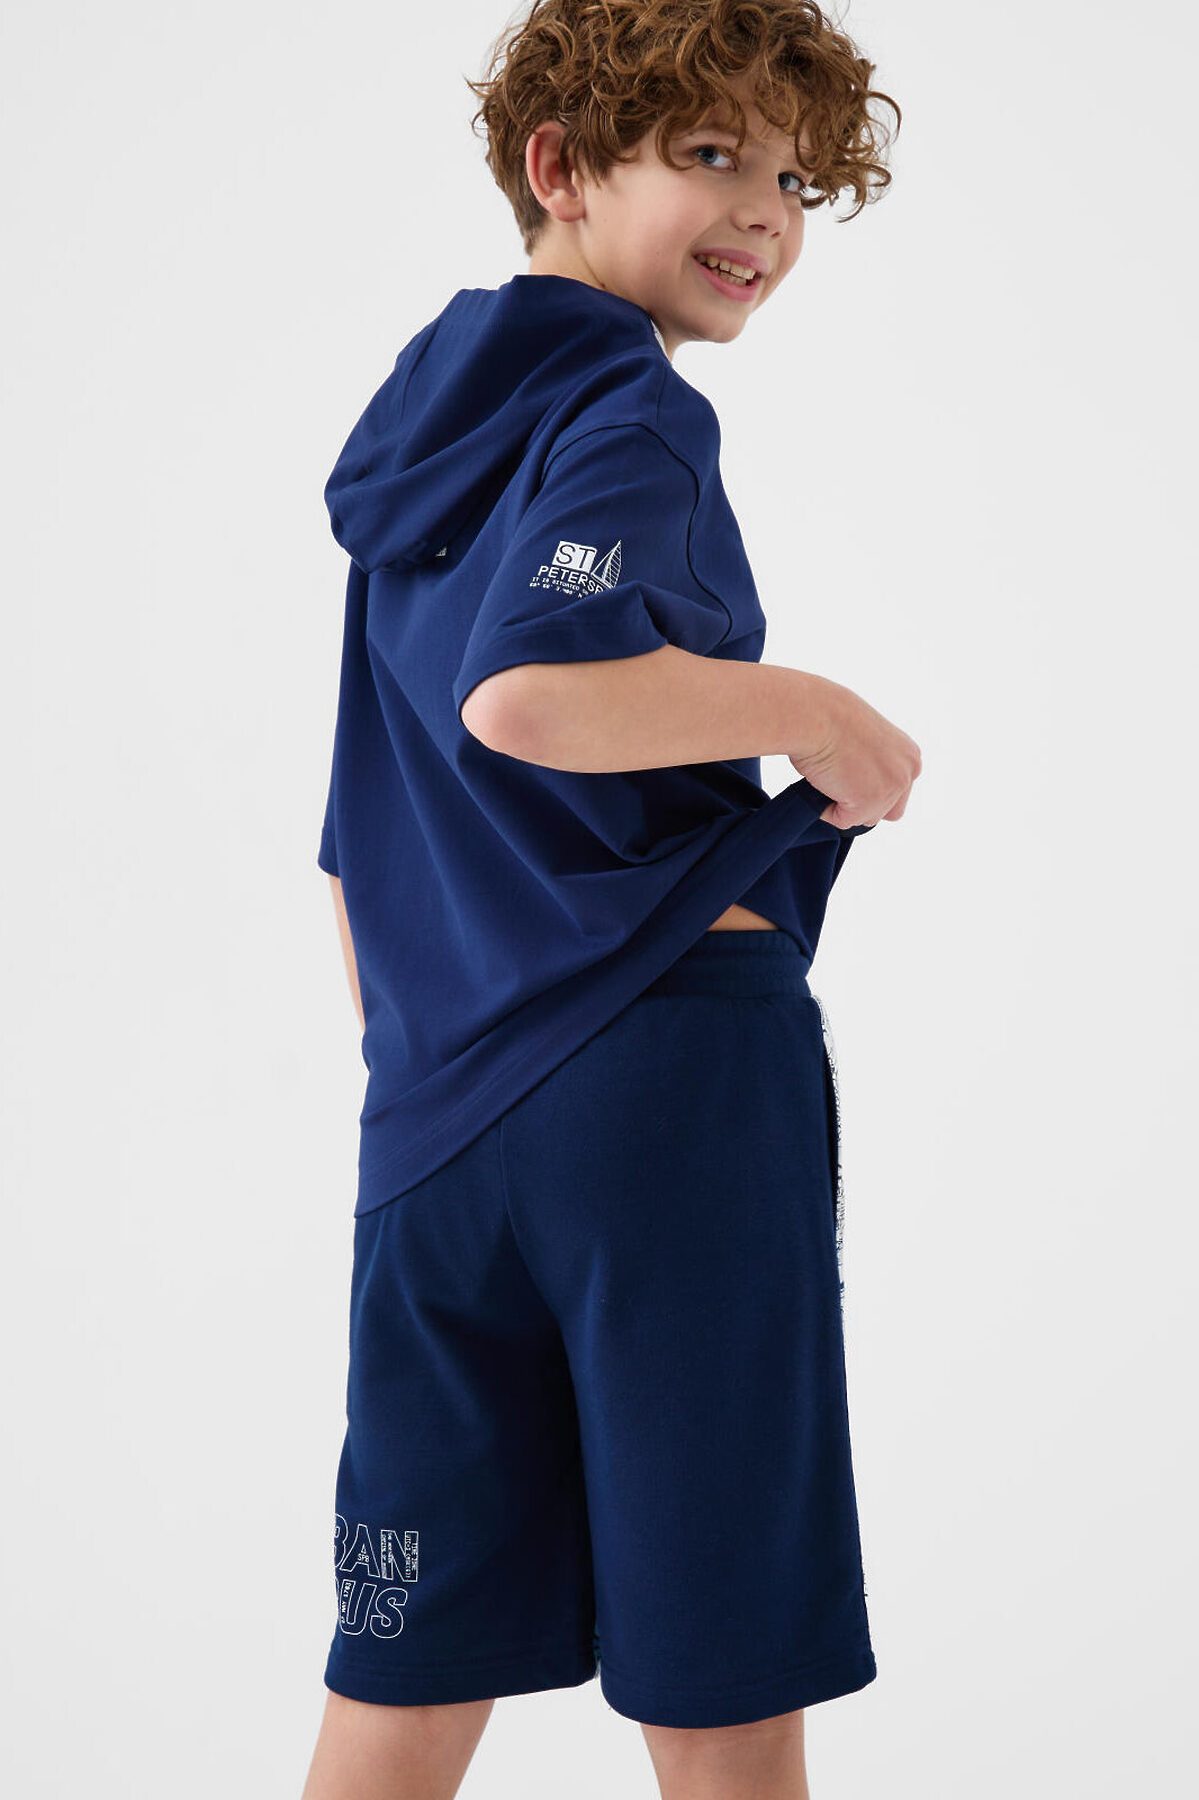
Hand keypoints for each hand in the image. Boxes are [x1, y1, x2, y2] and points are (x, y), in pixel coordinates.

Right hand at [789, 675, 921, 828]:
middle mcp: (908, 772)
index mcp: (910, 756)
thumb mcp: (868, 740)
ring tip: (831, 774)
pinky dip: (826, 808)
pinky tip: (823, 780)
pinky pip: (842, 820)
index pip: (898, 790)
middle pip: (887, 811)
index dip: (871, 787)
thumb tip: (859, 786)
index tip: (853, 773)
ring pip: (866, 818)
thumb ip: (876, 763)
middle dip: (863, 802)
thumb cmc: (830, 717)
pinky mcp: (869, 803)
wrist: (815, 715)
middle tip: (840, 778)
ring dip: (845, 804)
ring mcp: (891, 788)